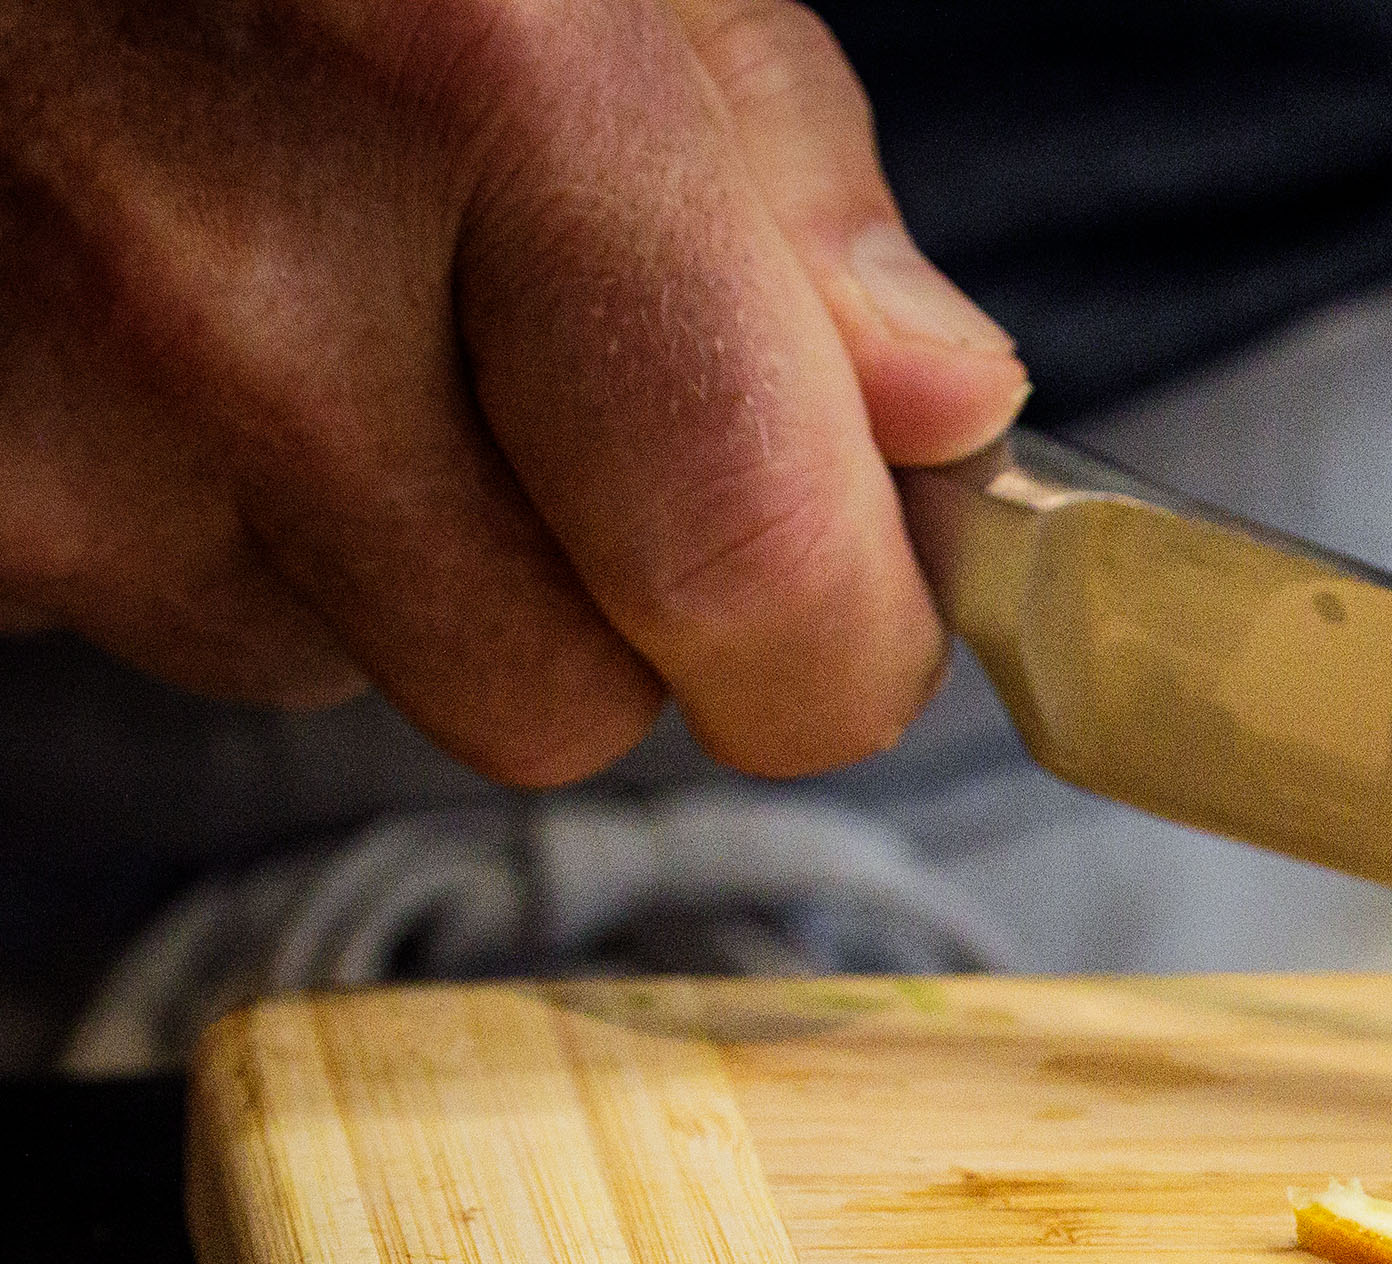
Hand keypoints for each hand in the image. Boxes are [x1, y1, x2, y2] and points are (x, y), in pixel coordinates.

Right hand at [0, 0, 1027, 782]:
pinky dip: (180, 509)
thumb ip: (779, 162)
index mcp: (474, 78)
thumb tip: (943, 411)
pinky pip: (145, 616)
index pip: (755, 573)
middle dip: (597, 598)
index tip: (853, 612)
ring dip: (366, 541)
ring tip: (277, 285)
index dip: (839, 646)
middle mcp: (236, 270)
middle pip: (558, 697)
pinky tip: (133, 316)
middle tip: (536, 391)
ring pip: (340, 669)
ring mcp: (49, 404)